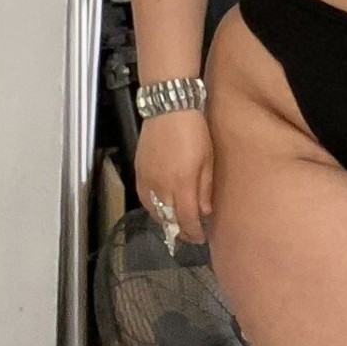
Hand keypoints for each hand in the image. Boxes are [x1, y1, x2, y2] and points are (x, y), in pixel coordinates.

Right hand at [134, 109, 213, 245]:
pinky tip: (162, 206)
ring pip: (154, 212)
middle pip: (169, 220)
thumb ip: (205, 188)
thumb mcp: (208, 158)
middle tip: (191, 234)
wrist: (169, 107)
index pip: (186, 220)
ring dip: (166, 221)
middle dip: (180, 231)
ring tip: (177, 223)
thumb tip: (205, 211)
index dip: (194, 233)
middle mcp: (161, 186)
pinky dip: (153, 207)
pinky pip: (144, 198)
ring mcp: (147, 179)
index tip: (201, 238)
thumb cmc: (193, 129)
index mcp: (182, 183)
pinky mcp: (139, 172)